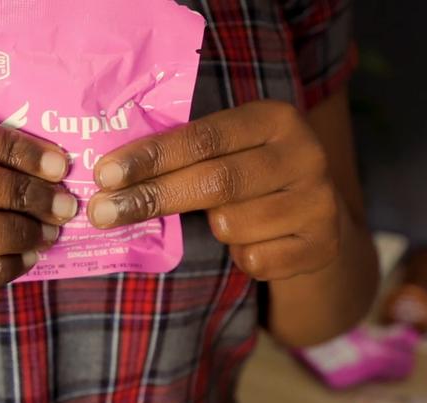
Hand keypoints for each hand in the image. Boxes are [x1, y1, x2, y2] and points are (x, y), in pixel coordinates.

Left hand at [89, 100, 340, 280]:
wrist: (316, 217)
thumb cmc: (251, 175)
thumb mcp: (230, 149)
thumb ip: (186, 151)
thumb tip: (108, 177)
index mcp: (275, 118)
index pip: (203, 138)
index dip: (151, 157)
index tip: (105, 175)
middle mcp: (304, 154)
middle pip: (215, 181)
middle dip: (153, 198)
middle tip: (104, 213)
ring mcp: (319, 201)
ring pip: (233, 225)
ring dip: (212, 229)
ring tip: (221, 218)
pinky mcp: (323, 245)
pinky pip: (256, 260)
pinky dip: (241, 256)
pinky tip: (252, 241)